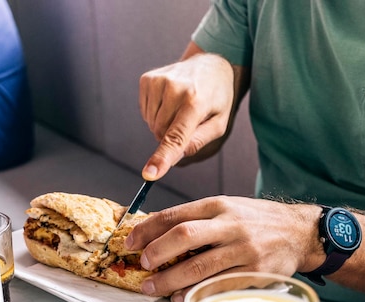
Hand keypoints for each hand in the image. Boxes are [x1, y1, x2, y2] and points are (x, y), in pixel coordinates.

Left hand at [124, 196, 324, 301]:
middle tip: (141, 264)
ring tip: (152, 287)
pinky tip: (180, 297)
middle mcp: (230, 225)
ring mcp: (243, 249)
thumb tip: (158, 234)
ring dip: (169, 279)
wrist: (299, 232)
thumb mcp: (229, 208)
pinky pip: (218, 286)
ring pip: (198, 266)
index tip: (130, 241)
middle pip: (184, 236)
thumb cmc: (258, 221)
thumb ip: (199, 219)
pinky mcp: (254, 272)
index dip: (148, 229)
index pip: (175, 214)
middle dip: (156, 252)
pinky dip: (194, 293)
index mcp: (219, 205)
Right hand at [138, 53, 233, 179]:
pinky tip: (170, 102)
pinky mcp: (147, 79)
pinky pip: (145, 112)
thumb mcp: (219, 123)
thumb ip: (197, 143)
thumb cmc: (216, 98)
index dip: (162, 157)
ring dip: (163, 125)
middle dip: (171, 137)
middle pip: (160, 134)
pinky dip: (156, 114)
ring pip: (151, 124)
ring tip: (180, 109)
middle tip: (187, 122)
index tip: (149, 174)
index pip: (176, 136)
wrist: (209, 64)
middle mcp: (174, 88)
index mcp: (196, 102)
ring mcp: (158, 81)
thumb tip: (172, 160)